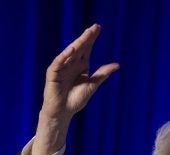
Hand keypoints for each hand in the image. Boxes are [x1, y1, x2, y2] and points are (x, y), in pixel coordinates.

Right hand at [31, 23, 119, 154]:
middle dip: (86, 37)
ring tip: (86, 35)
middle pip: (79, 47)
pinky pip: (58, 62)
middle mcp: (71, 63)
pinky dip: (64, 55)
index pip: (86, 48)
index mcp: (80, 65)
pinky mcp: (53, 74)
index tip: (98, 28)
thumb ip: (102, 74)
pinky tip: (72, 49)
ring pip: (70, 52)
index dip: (91, 38)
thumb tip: (117, 65)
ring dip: (77, 43)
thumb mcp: (92, 85)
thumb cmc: (76, 100)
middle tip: (95, 27)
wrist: (63, 112)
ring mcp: (61, 67)